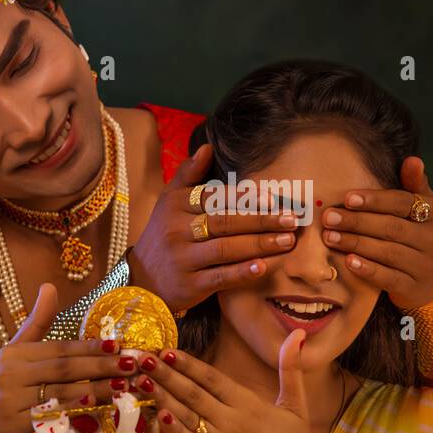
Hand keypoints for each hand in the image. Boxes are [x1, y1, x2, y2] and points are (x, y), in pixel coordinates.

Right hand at [0, 284, 138, 432]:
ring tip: (124, 385)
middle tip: (132, 363)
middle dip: (102, 365)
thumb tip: (50, 285)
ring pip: (62, 391)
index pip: (60, 348)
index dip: (91, 347)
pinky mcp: (14, 425)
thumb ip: (35, 324)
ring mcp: (12, 399)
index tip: (119, 345)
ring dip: (97, 388)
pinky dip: (74, 410)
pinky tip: (95, 406)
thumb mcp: (10, 354)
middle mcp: (12, 372)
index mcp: (15, 353)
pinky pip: (51, 416)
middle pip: (65, 367)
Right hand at [126, 143, 298, 311]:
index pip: (213, 198)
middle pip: (224, 222)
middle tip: (291, 219)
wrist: (142, 280)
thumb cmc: (163, 235)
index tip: (272, 199)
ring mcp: (183, 260)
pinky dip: (242, 272)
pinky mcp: (190, 286)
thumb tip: (207, 146)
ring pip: (226, 249)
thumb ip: (188, 174)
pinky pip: (220, 277)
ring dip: (259, 244)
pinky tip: (263, 267)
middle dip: (261, 221)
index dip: (243, 197)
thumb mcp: (168, 202)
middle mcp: (177, 231)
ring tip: (287, 241)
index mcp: (175, 206)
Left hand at [145, 330, 323, 432]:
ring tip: (141, 380)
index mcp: (250, 404)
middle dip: (166, 374)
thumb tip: (297, 334)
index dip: (188, 363)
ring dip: (163, 396)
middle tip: (142, 358)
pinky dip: (174, 430)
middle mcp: (233, 420)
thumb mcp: (296, 407)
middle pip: (193, 392)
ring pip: (187, 415)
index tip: (166, 350)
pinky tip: (159, 415)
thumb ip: (291, 370)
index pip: (213, 378)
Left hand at [320, 155, 432, 309]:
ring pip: (387, 252)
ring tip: (329, 237)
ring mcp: (424, 266)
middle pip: (391, 228)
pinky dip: (367, 269)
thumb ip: (414, 184)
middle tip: (329, 217)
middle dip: (357, 222)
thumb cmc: (420, 235)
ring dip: (356, 243)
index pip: (403, 203)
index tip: (347, 198)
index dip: (375, 200)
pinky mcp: (413, 288)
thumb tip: (412, 159)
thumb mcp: (423, 209)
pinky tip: (348, 261)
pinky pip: (388, 278)